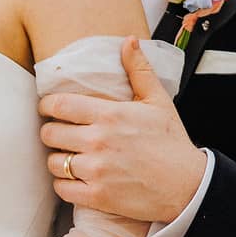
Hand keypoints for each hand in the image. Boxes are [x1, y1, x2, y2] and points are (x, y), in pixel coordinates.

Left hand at [33, 37, 206, 224]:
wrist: (188, 186)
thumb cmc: (171, 142)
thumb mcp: (158, 101)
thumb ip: (139, 70)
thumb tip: (128, 40)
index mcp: (109, 114)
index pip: (58, 105)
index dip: (47, 106)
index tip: (49, 109)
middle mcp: (98, 141)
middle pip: (49, 134)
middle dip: (51, 133)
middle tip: (59, 135)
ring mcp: (96, 170)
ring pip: (53, 162)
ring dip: (57, 160)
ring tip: (68, 157)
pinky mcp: (97, 196)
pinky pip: (61, 188)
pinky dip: (64, 184)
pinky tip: (74, 179)